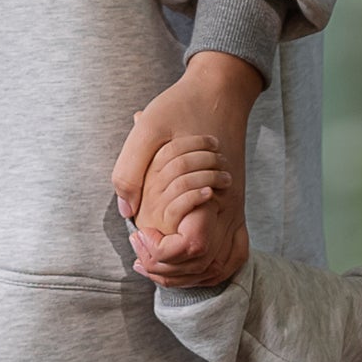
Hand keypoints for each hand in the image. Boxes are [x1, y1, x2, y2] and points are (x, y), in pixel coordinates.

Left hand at [112, 49, 261, 289]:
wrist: (219, 90)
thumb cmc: (180, 106)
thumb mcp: (146, 129)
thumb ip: (130, 171)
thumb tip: (126, 213)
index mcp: (210, 192)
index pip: (193, 250)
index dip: (162, 254)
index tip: (138, 236)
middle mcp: (228, 208)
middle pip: (209, 267)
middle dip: (169, 270)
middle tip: (139, 252)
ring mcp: (234, 209)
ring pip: (221, 264)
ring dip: (186, 271)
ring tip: (152, 258)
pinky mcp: (233, 206)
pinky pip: (229, 250)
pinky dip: (205, 262)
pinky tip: (175, 254)